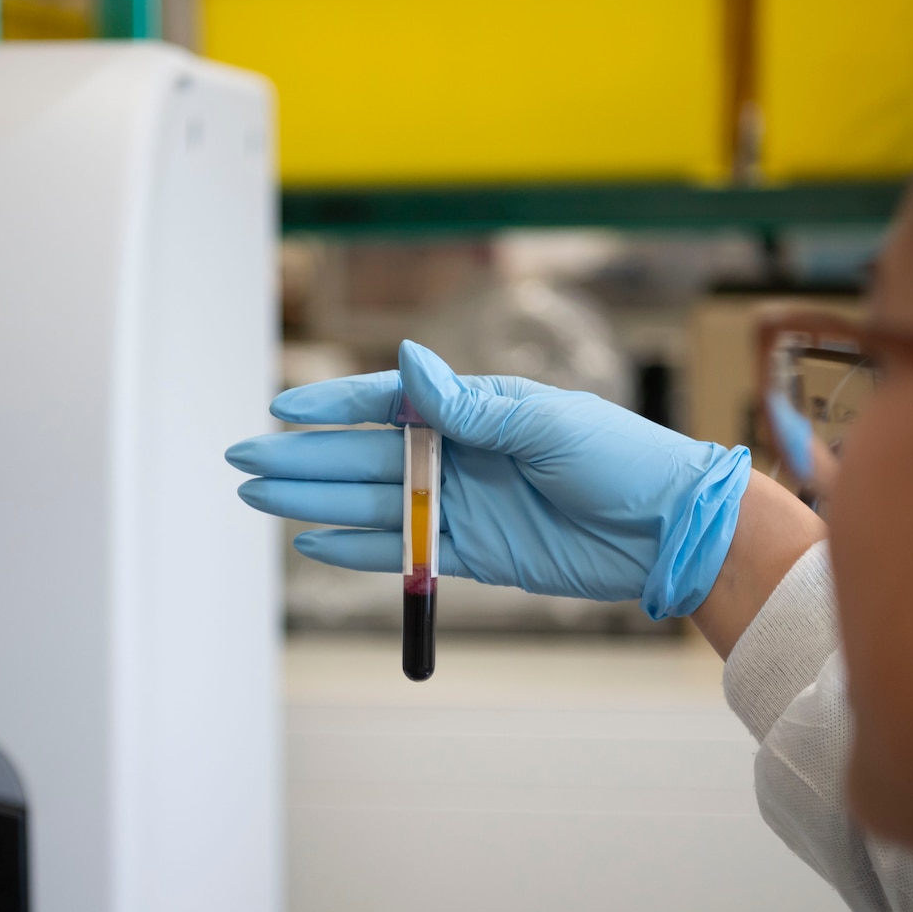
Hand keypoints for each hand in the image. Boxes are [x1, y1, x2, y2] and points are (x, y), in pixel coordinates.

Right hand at [225, 340, 750, 618]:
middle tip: (242, 462)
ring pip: (371, 503)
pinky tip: (313, 543)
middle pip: (363, 456)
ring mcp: (462, 504)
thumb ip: (469, 403)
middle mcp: (460, 453)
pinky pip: (402, 550)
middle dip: (302, 459)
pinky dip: (359, 550)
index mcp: (475, 409)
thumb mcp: (545, 422)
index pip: (386, 402)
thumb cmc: (622, 460)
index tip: (280, 409)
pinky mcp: (474, 552)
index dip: (330, 406)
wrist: (670, 531)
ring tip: (258, 499)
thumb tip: (407, 359)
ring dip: (314, 501)